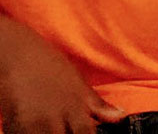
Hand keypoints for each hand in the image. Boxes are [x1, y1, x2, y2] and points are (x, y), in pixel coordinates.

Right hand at [0, 21, 123, 133]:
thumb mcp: (77, 81)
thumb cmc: (49, 65)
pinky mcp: (14, 127)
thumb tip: (120, 117)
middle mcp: (57, 119)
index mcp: (76, 108)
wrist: (17, 53)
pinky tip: (29, 128)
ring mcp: (35, 124)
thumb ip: (98, 105)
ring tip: (46, 127)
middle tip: (62, 128)